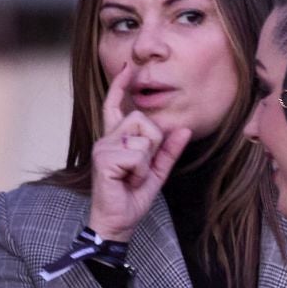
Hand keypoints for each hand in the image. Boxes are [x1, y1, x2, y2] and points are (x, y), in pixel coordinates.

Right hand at [88, 64, 190, 240]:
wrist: (119, 220)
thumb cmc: (133, 196)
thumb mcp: (158, 170)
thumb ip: (169, 149)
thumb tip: (184, 129)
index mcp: (117, 139)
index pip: (116, 106)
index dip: (121, 86)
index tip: (127, 67)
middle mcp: (107, 138)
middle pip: (142, 120)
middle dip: (153, 144)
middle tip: (142, 168)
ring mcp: (103, 147)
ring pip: (143, 138)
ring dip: (146, 162)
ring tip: (133, 177)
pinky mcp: (103, 158)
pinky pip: (137, 155)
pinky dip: (140, 171)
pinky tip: (128, 181)